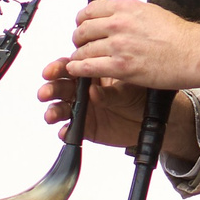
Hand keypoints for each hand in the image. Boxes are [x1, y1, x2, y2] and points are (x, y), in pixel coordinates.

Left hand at [36, 0, 199, 146]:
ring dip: (79, 57)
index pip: (90, 10)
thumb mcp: (152, 12)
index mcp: (127, 8)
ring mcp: (119, 45)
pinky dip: (79, 69)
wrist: (195, 53)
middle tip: (82, 46)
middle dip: (79, 39)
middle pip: (83, 30)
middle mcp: (119, 24)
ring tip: (81, 61)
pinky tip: (77, 71)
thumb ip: (130, 14)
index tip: (84, 27)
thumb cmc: (180, 36)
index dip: (82, 20)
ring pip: (83, 50)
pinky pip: (88, 67)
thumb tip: (116, 18)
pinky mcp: (122, 67)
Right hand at [38, 69, 155, 148]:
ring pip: (61, 109)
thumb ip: (110, 92)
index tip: (50, 72)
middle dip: (50, 89)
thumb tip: (93, 91)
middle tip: (45, 93)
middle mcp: (84, 90)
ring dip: (53, 110)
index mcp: (92, 73)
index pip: (71, 67)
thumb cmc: (142, 96)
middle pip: (60, 87)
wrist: (153, 119)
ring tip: (52, 115)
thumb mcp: (129, 91)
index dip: (57, 69)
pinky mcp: (86, 128)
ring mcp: (83, 109)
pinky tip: (65, 131)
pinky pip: (72, 130)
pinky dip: (66, 132)